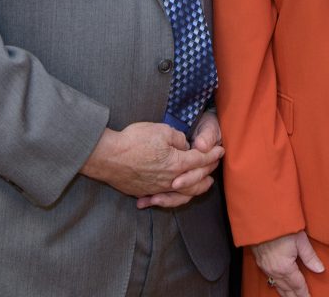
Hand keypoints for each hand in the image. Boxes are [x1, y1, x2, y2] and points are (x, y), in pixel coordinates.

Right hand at [80, 120, 222, 200]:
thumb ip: (178, 139)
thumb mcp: (162, 131)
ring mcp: (157, 189)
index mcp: (177, 163)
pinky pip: (165, 199)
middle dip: (209, 171)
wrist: (108, 157)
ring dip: (197, 189)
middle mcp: (170, 180)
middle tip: (215, 164)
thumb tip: (185, 146)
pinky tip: (175, 196)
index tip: (221, 150)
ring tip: (205, 184)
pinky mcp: (145, 192)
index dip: (213, 155)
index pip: (201, 160)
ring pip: (183, 194)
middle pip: (196, 180)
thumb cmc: (134, 141)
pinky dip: (175, 198)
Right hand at [251, 231, 324, 296]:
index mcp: (285, 267)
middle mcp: (274, 271)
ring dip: (285, 293)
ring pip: (277, 285)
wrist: (261, 218)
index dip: (304, 293)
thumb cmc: (280, 226)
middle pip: (286, 289)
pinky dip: (277, 285)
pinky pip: (270, 279)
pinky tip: (279, 285)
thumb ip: (310, 256)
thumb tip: (320, 269)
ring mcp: (266, 267)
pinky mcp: (260, 262)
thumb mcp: (300, 240)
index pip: (297, 285)